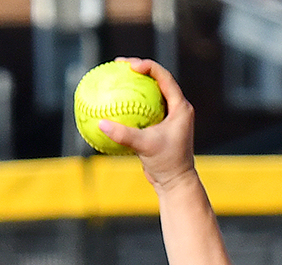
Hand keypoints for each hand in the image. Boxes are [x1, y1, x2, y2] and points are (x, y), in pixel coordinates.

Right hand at [95, 58, 197, 193]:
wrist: (175, 183)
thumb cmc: (166, 164)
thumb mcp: (145, 147)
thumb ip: (124, 134)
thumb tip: (101, 123)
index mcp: (181, 108)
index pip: (165, 78)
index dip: (148, 66)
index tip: (130, 65)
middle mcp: (177, 109)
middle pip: (158, 80)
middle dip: (139, 69)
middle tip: (119, 64)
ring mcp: (169, 117)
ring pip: (150, 93)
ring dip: (134, 85)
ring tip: (115, 77)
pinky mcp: (160, 126)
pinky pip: (143, 109)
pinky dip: (130, 104)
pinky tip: (112, 104)